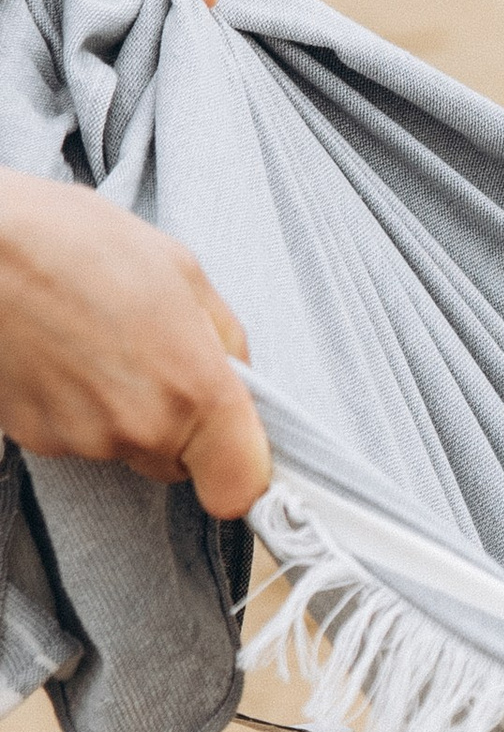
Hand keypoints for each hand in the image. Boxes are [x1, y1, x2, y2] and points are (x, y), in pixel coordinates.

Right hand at [0, 176, 269, 517]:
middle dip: (176, 423)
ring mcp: (81, 440)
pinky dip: (74, 405)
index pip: (239, 488)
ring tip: (95, 341)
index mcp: (193, 391)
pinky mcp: (34, 439)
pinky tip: (60, 352)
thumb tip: (239, 376)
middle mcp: (139, 429)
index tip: (234, 445)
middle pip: (178, 463)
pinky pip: (76, 435)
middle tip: (150, 356)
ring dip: (119, 407)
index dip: (239, 467)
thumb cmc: (73, 243)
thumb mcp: (181, 271)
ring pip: (124, 445)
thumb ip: (224, 339)